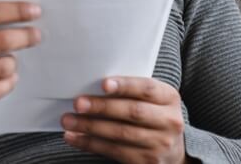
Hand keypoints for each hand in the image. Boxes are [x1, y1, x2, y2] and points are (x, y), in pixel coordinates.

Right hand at [0, 1, 41, 133]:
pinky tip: (7, 77)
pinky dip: (6, 82)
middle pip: (0, 40)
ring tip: (11, 59)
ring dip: (12, 62)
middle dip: (24, 36)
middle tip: (35, 35)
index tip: (34, 10)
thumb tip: (6, 14)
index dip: (15, 10)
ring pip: (1, 67)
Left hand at [62, 77, 186, 163]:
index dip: (125, 86)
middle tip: (78, 103)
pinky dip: (91, 144)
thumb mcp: (151, 98)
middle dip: (102, 107)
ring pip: (121, 134)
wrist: (172, 149)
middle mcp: (169, 121)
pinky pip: (115, 151)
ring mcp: (160, 144)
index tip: (103, 84)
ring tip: (68, 121)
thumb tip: (91, 83)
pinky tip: (74, 137)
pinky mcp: (147, 162)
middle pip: (133, 112)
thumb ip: (130, 90)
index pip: (146, 88)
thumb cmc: (151, 113)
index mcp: (168, 97)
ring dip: (90, 127)